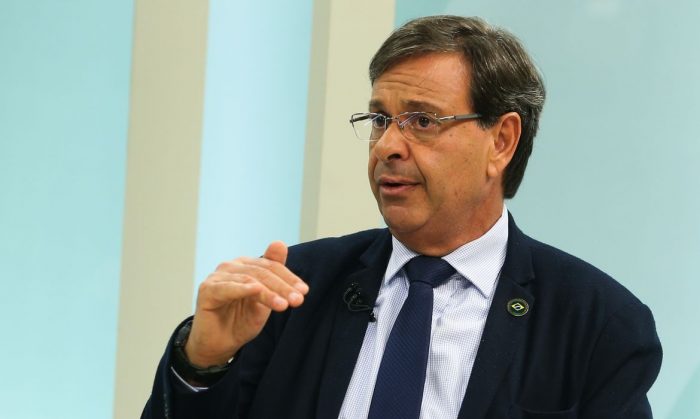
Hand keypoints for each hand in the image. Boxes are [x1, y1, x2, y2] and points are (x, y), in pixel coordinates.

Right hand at [184, 241, 307, 366]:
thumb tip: (280, 243)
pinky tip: (255, 291)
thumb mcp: (265, 299)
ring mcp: (217, 276)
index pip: (272, 266)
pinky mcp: (207, 290)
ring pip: (249, 280)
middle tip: (298, 300)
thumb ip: (273, 275)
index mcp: (246, 265)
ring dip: (269, 292)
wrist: (220, 344)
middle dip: (283, 287)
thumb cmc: (241, 320)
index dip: (289, 278)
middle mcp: (231, 266)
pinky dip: (242, 288)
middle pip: (263, 272)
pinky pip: (227, 288)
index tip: (304, 291)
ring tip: (284, 305)